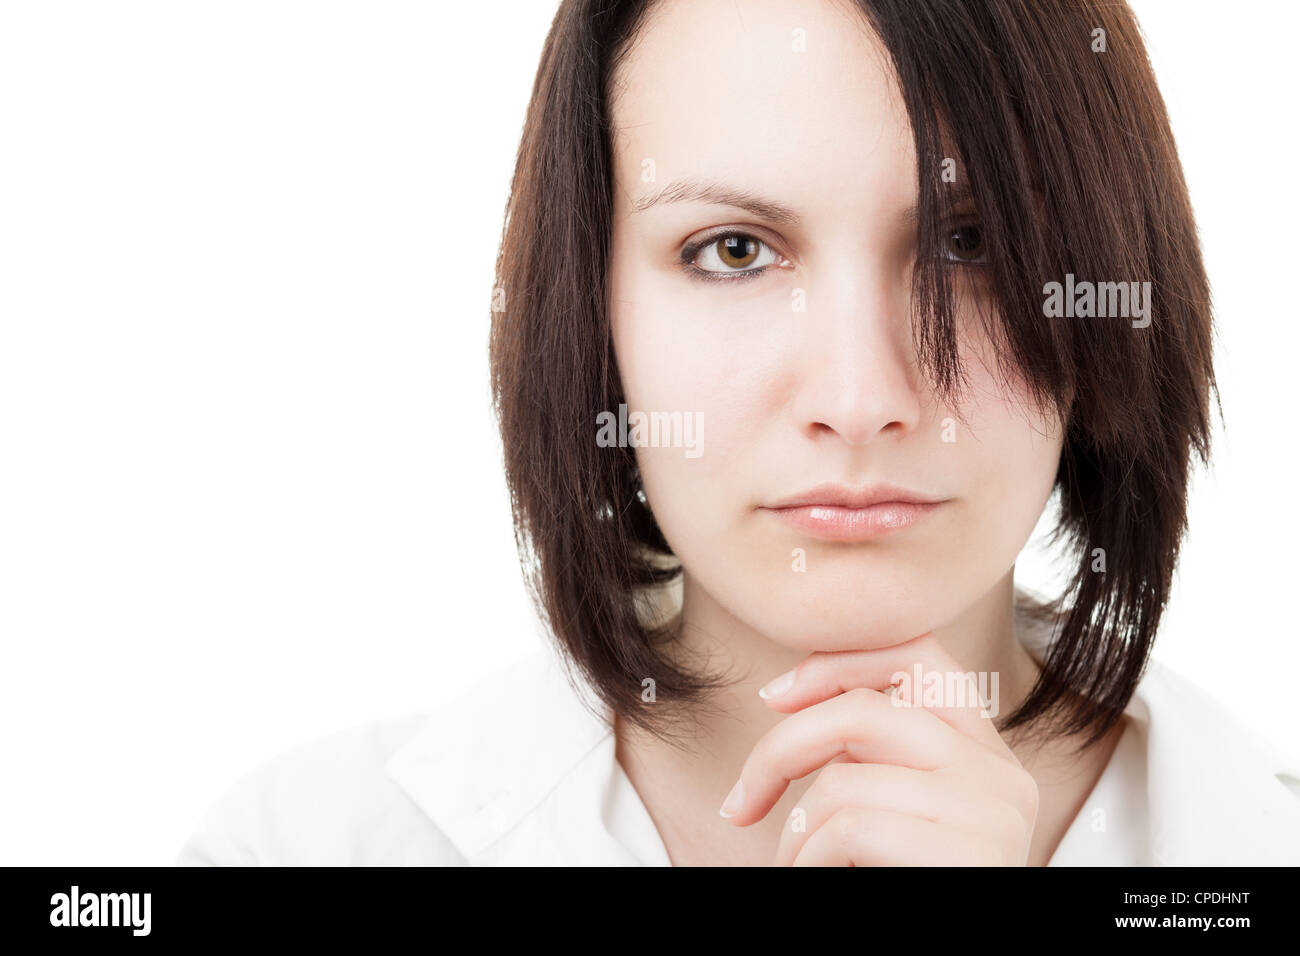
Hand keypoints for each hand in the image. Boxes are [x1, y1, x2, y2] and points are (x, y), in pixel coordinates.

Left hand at [719, 632, 1038, 865]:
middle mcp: (999, 772)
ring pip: (844, 776)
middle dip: (780, 748)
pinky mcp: (968, 849)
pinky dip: (809, 859)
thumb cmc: (915, 883)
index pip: (921, 657)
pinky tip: (816, 879)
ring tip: (797, 865)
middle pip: (865, 708)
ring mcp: (990, 809)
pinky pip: (848, 828)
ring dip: (794, 829)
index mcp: (986, 754)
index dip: (840, 661)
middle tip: (741, 803)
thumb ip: (877, 759)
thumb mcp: (901, 814)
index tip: (775, 695)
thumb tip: (787, 700)